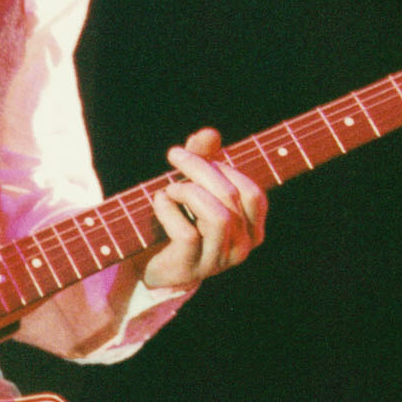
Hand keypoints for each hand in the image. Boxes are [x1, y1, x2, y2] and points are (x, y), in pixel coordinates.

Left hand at [142, 128, 267, 289]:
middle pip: (232, 197)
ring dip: (188, 192)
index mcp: (252, 231)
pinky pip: (186, 233)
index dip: (224, 167)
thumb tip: (210, 132)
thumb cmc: (176, 220)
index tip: (194, 153)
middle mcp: (241, 249)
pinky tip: (158, 202)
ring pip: (217, 216)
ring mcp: (217, 262)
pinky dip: (168, 210)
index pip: (252, 193)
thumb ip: (203, 160)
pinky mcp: (190, 268)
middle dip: (200, 169)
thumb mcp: (192, 187)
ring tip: (169, 188)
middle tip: (174, 155)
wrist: (148, 262)